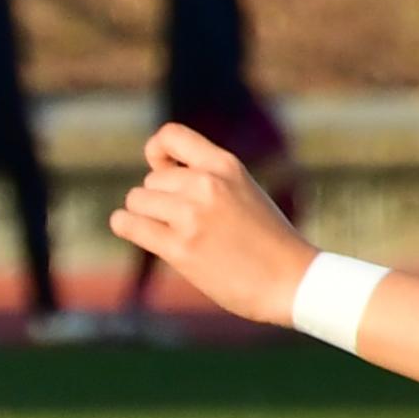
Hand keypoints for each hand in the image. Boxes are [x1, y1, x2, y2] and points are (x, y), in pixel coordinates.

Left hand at [108, 122, 314, 323]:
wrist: (292, 281)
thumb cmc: (266, 240)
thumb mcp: (243, 191)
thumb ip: (206, 178)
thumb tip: (154, 172)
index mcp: (226, 166)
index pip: (170, 136)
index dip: (157, 151)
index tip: (160, 169)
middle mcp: (208, 185)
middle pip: (150, 180)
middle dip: (159, 200)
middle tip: (187, 223)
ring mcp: (193, 216)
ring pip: (136, 200)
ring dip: (145, 216)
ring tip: (173, 234)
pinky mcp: (180, 247)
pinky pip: (128, 224)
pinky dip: (126, 227)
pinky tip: (140, 234)